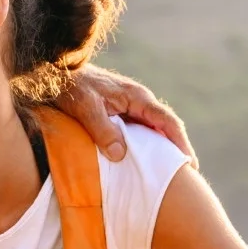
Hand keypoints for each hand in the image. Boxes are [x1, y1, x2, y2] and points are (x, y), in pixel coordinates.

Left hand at [60, 64, 195, 164]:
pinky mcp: (121, 113)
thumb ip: (103, 130)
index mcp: (138, 97)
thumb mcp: (87, 109)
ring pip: (154, 131)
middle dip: (177, 149)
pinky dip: (146, 147)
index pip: (167, 121)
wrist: (58, 72)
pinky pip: (140, 132)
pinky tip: (145, 163)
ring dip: (162, 150)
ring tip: (171, 174)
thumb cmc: (73, 88)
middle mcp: (139, 102)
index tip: (189, 164)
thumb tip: (120, 155)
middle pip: (166, 127)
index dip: (180, 143)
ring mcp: (131, 107)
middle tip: (187, 175)